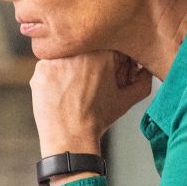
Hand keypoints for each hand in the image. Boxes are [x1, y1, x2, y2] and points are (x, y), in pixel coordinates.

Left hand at [30, 51, 151, 157]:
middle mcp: (78, 50)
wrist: (70, 139)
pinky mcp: (40, 69)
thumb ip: (143, 80)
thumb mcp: (127, 99)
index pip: (109, 47)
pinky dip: (56, 77)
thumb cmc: (98, 119)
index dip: (112, 63)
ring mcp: (56, 58)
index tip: (110, 76)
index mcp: (102, 52)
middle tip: (92, 85)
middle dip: (92, 64)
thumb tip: (146, 69)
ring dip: (72, 68)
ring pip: (68, 56)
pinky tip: (63, 92)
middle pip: (87, 49)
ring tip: (76, 91)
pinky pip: (50, 66)